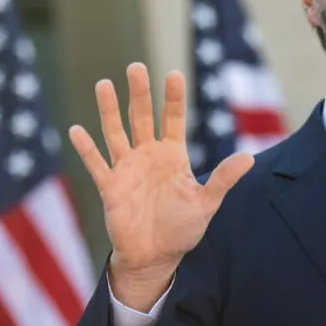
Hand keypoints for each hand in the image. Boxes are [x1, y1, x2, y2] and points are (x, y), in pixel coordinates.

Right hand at [69, 63, 253, 309]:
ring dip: (109, 110)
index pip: (172, 119)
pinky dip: (87, 149)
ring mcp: (127, 169)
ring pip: (115, 133)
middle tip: (135, 67)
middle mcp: (148, 156)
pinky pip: (97, 165)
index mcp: (172, 156)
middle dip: (139, 93)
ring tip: (103, 84)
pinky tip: (76, 130)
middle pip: (141, 118)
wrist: (156, 257)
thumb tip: (249, 157)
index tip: (173, 74)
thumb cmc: (182, 229)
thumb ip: (223, 178)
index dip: (173, 98)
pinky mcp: (111, 187)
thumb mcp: (206, 203)